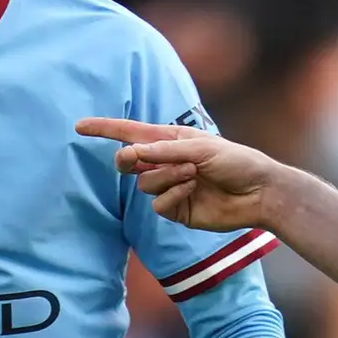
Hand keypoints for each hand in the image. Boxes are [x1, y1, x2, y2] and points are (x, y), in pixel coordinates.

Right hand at [80, 117, 279, 236]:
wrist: (258, 192)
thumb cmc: (236, 161)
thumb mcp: (201, 148)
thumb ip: (165, 150)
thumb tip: (131, 152)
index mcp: (171, 140)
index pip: (131, 133)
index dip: (105, 130)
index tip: (79, 127)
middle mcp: (166, 163)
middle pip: (127, 161)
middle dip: (129, 159)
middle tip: (136, 157)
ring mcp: (169, 187)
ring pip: (144, 183)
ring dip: (166, 176)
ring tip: (193, 174)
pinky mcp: (176, 210)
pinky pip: (158, 204)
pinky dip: (173, 195)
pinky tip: (192, 191)